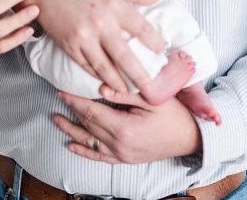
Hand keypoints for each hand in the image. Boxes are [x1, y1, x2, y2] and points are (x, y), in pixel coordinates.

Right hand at [13, 0, 163, 92]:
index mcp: (113, 4)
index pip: (141, 28)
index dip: (154, 42)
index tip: (162, 51)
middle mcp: (100, 23)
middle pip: (125, 56)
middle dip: (140, 75)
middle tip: (151, 89)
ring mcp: (83, 36)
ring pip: (104, 67)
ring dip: (118, 82)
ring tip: (128, 92)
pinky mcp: (68, 45)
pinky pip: (86, 65)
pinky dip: (97, 76)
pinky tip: (105, 82)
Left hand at [52, 86, 201, 163]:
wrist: (191, 138)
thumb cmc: (175, 115)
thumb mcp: (152, 99)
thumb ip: (126, 92)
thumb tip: (102, 86)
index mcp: (124, 128)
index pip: (91, 111)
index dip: (74, 100)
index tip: (62, 89)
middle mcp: (119, 145)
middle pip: (88, 125)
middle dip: (72, 110)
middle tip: (58, 96)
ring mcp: (121, 155)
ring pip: (89, 141)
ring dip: (71, 130)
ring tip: (56, 119)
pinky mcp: (125, 159)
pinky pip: (99, 156)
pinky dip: (84, 151)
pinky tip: (72, 146)